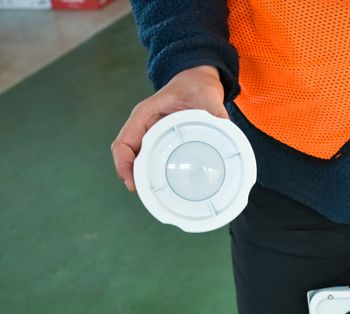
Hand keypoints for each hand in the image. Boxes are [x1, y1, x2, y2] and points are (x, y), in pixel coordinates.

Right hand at [110, 65, 227, 191]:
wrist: (198, 81)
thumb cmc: (196, 86)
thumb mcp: (206, 96)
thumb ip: (215, 113)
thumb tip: (226, 131)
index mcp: (145, 114)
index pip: (124, 142)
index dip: (124, 165)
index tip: (132, 184)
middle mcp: (143, 126)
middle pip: (128, 156)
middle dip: (132, 177)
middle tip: (148, 197)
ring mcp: (150, 135)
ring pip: (137, 161)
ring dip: (141, 178)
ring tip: (154, 197)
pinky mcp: (159, 141)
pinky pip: (149, 160)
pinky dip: (152, 174)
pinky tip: (162, 188)